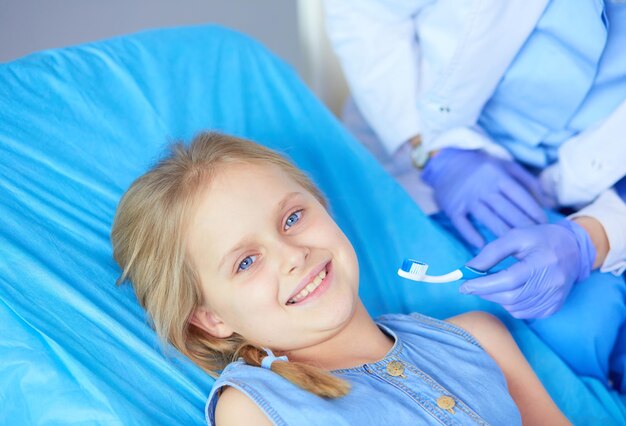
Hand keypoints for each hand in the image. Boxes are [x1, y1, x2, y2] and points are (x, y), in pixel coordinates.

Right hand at [422, 148, 546, 246]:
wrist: (446, 163)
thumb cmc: (482, 168)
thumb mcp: (505, 165)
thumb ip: (527, 181)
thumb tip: (548, 202)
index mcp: (497, 175)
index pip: (519, 195)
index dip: (532, 210)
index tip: (544, 225)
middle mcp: (482, 186)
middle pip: (505, 209)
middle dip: (522, 225)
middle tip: (535, 240)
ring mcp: (466, 198)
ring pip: (487, 217)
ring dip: (502, 232)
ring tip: (517, 246)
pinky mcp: (452, 208)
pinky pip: (463, 224)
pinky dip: (472, 235)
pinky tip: (483, 246)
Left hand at [460, 220, 595, 318]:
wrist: (573, 249)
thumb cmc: (540, 239)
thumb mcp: (515, 237)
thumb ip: (491, 252)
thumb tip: (468, 269)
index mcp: (542, 262)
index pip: (507, 280)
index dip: (483, 285)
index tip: (463, 286)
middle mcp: (552, 283)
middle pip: (510, 297)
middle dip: (486, 293)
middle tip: (474, 285)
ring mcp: (555, 297)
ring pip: (515, 307)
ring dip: (497, 299)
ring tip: (495, 284)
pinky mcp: (554, 307)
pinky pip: (525, 313)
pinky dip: (511, 305)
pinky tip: (511, 291)